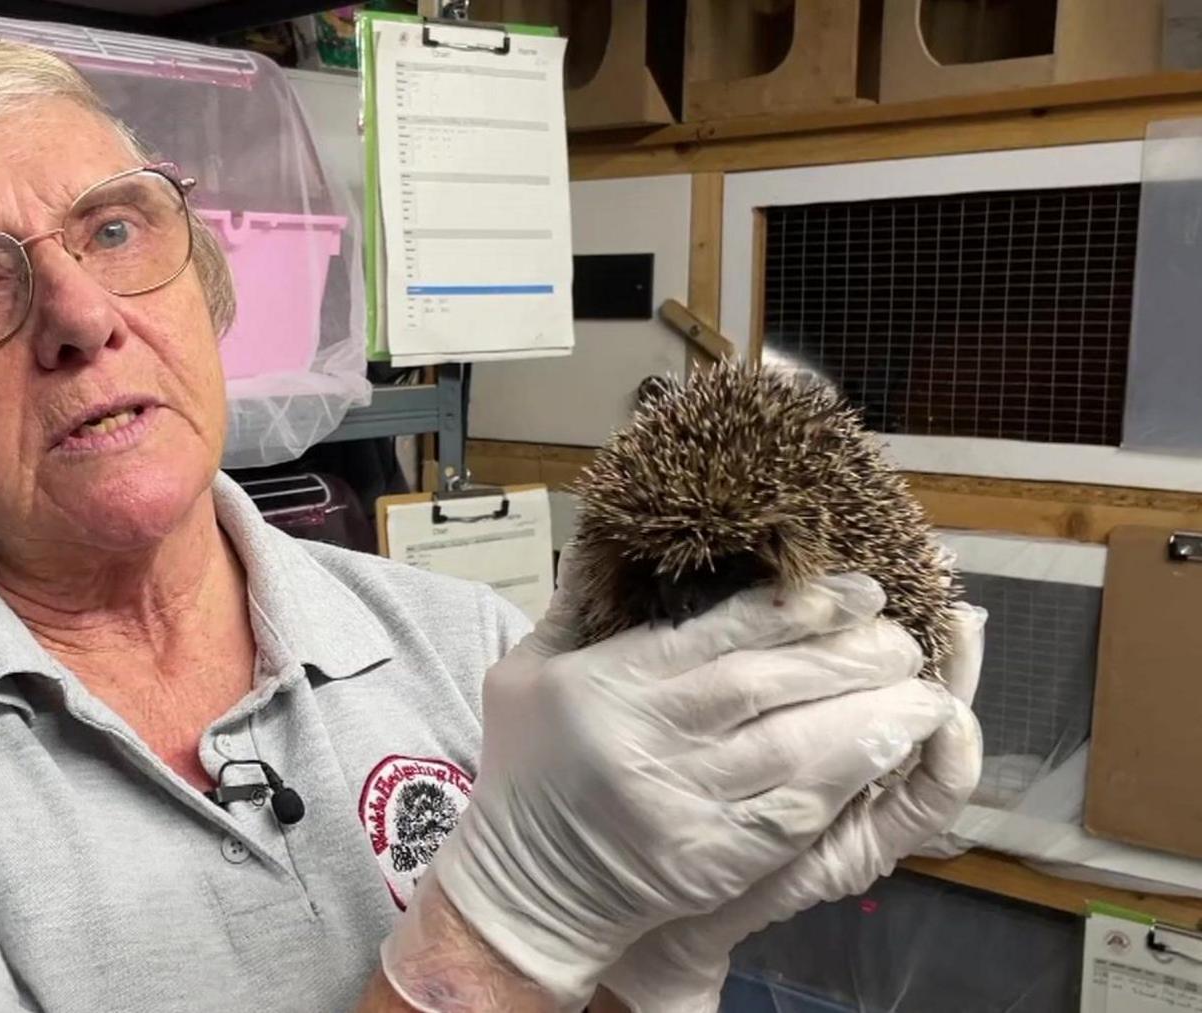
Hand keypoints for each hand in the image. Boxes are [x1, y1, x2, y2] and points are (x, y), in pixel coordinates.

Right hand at [391, 550, 957, 1009]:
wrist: (521, 884)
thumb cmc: (525, 767)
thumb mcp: (526, 670)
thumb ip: (575, 604)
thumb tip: (608, 533)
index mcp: (613, 683)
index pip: (724, 633)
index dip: (802, 607)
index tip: (860, 590)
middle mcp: (652, 739)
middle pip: (773, 685)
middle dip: (850, 657)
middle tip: (904, 639)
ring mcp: (686, 803)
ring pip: (798, 750)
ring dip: (871, 720)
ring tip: (923, 694)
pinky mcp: (713, 859)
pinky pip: (795, 813)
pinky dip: (850, 781)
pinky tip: (891, 756)